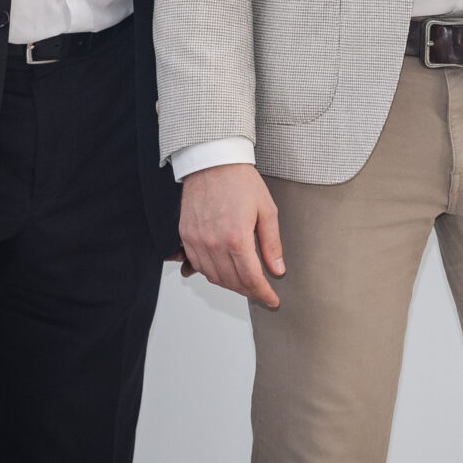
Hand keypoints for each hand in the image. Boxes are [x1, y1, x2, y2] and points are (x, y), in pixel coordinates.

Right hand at [178, 163, 283, 307]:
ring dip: (230, 285)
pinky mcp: (185, 236)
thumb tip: (277, 269)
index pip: (251, 278)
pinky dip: (212, 273)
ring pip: (213, 277)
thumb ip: (272, 244)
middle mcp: (213, 243)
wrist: (212, 163)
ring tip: (245, 283)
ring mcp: (196, 241)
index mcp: (237, 237)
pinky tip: (225, 271)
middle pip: (231, 282)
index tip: (272, 300)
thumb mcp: (267, 210)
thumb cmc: (240, 182)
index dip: (263, 293)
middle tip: (261, 292)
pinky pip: (198, 265)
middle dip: (249, 291)